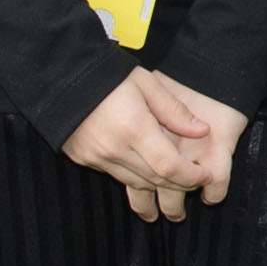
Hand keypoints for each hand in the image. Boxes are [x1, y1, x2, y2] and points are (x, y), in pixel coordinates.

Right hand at [61, 70, 232, 220]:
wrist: (60, 78)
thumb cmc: (107, 75)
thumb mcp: (145, 82)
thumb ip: (173, 109)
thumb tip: (202, 131)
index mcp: (134, 127)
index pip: (169, 166)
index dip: (192, 176)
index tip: (207, 176)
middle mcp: (115, 148)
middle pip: (155, 180)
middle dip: (180, 186)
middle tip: (197, 185)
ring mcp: (97, 157)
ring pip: (136, 183)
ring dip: (158, 188)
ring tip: (175, 190)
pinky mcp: (85, 160)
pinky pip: (117, 176)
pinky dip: (135, 178)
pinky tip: (146, 177)